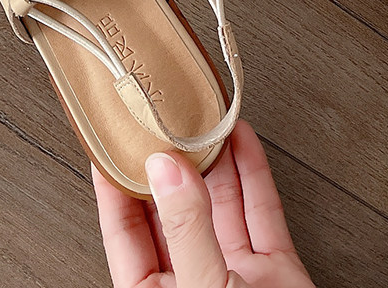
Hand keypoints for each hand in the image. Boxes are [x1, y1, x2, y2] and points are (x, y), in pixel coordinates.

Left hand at [94, 121, 316, 287]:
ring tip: (204, 116)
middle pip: (175, 210)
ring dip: (216, 158)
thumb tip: (165, 170)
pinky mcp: (275, 273)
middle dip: (172, 162)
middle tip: (164, 118)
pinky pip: (262, 212)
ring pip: (221, 204)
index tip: (111, 141)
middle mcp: (191, 285)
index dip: (117, 184)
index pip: (125, 232)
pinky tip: (243, 140)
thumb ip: (186, 229)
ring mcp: (235, 277)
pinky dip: (254, 172)